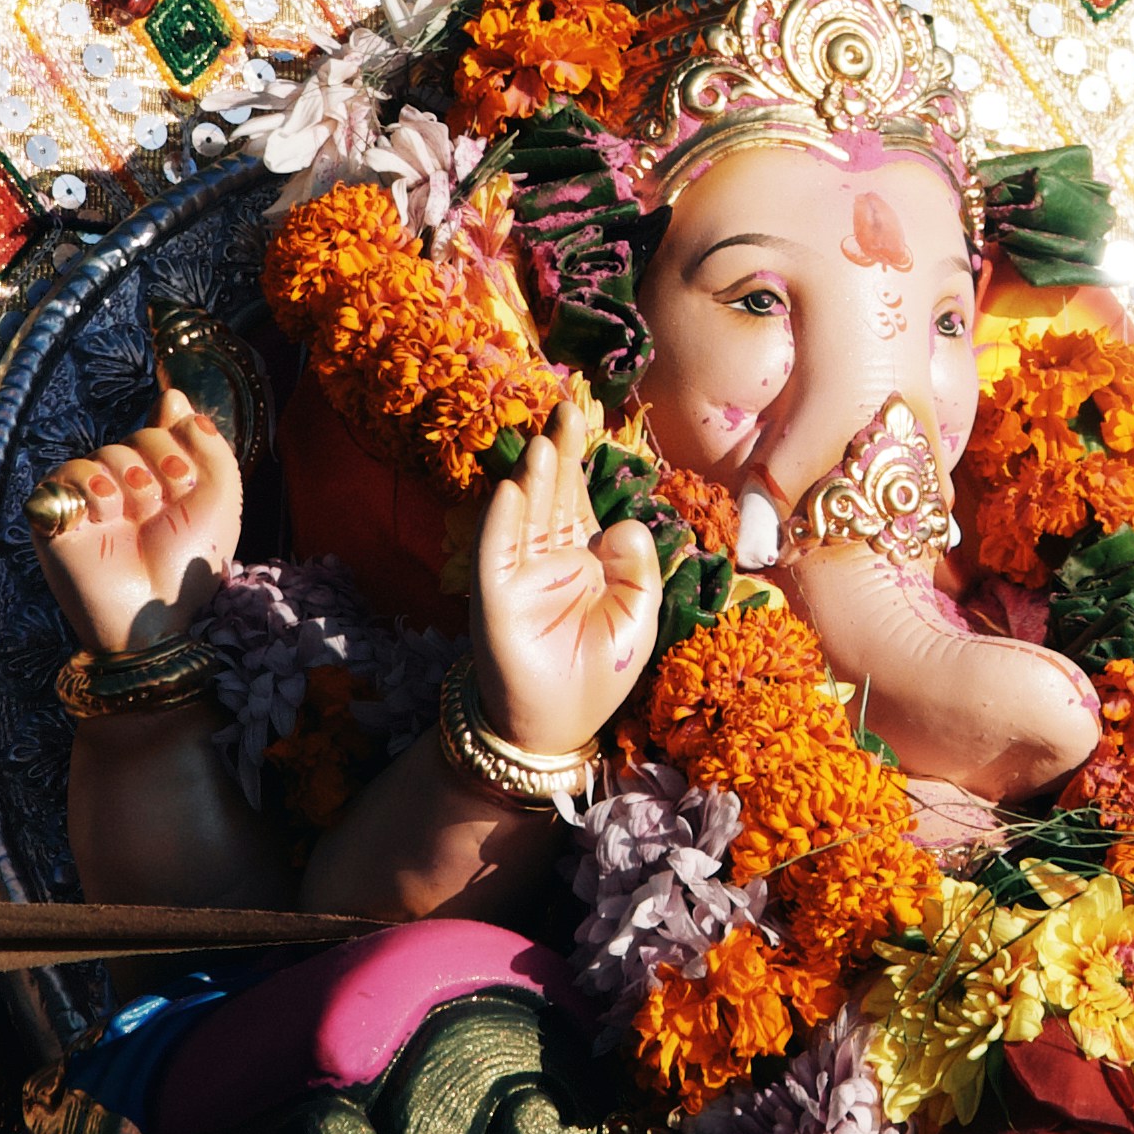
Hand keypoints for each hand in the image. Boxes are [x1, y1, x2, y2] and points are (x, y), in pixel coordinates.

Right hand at [32, 380, 242, 657]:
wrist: (153, 611)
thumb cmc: (188, 562)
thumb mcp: (219, 498)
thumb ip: (208, 443)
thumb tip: (172, 398)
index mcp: (163, 477)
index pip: (167, 426)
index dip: (179, 449)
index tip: (187, 486)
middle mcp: (127, 484)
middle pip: (138, 438)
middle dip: (158, 469)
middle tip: (161, 510)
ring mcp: (90, 500)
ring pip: (104, 454)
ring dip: (127, 484)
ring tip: (132, 520)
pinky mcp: (57, 516)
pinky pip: (65, 474)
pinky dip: (89, 488)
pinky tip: (103, 513)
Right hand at [480, 430, 664, 771]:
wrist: (559, 726)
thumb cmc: (599, 673)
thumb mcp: (638, 617)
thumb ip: (639, 567)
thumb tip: (623, 524)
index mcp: (584, 557)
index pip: (580, 497)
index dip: (581, 460)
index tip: (585, 416)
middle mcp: (548, 557)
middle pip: (552, 494)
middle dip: (558, 452)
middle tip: (564, 407)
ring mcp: (518, 575)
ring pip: (525, 515)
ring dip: (532, 479)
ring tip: (543, 442)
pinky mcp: (494, 598)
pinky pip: (497, 553)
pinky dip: (502, 522)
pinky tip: (511, 491)